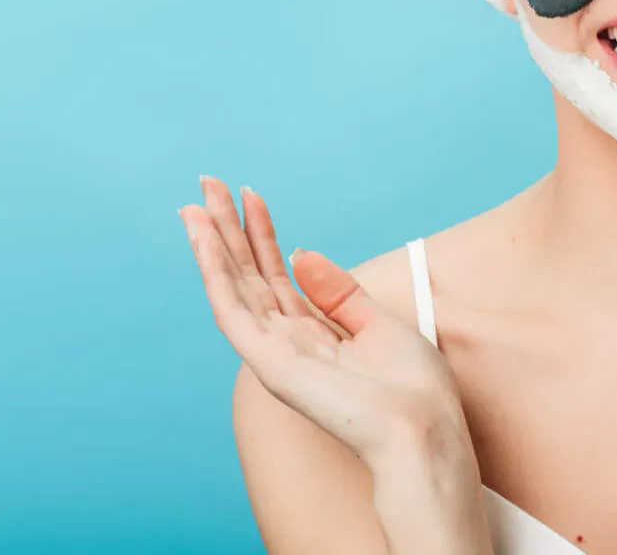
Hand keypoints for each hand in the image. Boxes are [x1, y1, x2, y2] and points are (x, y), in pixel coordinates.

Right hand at [179, 176, 472, 472]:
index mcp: (314, 335)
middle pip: (248, 276)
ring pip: (232, 288)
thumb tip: (300, 252)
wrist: (422, 430)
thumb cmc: (412, 391)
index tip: (251, 195)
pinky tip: (205, 240)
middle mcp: (287, 342)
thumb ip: (338, 291)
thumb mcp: (379, 325)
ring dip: (211, 245)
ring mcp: (274, 353)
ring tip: (194, 203)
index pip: (276, 276)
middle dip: (228, 230)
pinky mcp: (269, 363)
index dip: (262, 235)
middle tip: (208, 185)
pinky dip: (216, 273)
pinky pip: (232, 310)